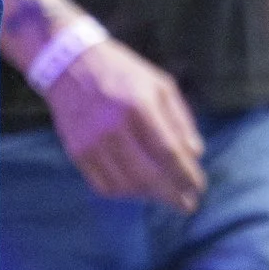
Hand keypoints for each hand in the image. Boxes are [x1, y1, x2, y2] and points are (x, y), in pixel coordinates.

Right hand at [40, 26, 205, 210]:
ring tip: (164, 195)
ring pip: (126, 185)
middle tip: (188, 205)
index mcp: (139, 105)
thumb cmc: (123, 73)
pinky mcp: (77, 152)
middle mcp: (113, 126)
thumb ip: (180, 119)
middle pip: (148, 175)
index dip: (186, 175)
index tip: (199, 187)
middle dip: (172, 195)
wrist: (69, 64)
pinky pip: (104, 186)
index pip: (168, 152)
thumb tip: (196, 155)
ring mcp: (92, 142)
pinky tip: (138, 189)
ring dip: (150, 196)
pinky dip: (125, 193)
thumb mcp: (160, 84)